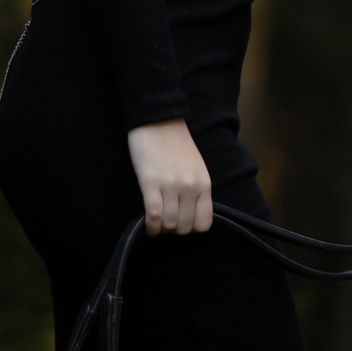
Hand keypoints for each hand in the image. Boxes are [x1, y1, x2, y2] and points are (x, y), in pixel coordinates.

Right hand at [127, 119, 211, 234]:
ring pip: (169, 225)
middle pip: (184, 227)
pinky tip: (147, 226)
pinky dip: (150, 227)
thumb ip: (197, 190)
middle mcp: (190, 186)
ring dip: (160, 229)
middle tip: (165, 223)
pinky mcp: (151, 182)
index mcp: (204, 183)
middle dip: (174, 230)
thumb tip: (189, 215)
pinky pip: (154, 216)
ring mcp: (171, 185)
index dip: (191, 229)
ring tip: (155, 223)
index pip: (204, 223)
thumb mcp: (196, 168)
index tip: (181, 223)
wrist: (158, 120)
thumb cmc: (176, 144)